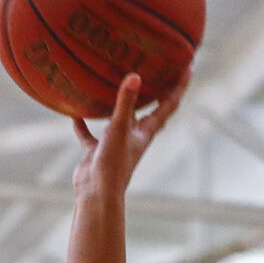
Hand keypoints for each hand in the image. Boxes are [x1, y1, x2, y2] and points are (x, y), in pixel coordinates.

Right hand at [72, 72, 187, 200]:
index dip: (179, 87)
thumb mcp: (119, 130)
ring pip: (119, 120)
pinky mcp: (98, 152)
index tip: (189, 67)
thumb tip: (135, 76)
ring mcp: (116, 144)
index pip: (168, 106)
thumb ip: (125, 103)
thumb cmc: (113, 165)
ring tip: (116, 83)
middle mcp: (134, 137)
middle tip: (160, 69)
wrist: (96, 194)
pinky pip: (90, 134)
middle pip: (150, 110)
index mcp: (145, 132)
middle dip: (157, 91)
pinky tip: (74, 112)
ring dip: (119, 104)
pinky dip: (83, 124)